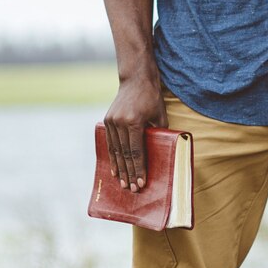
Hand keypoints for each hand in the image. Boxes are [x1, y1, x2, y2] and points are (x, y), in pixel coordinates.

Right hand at [103, 75, 167, 191]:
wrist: (135, 78)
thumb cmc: (152, 97)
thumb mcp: (160, 115)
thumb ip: (159, 134)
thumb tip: (160, 154)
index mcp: (134, 122)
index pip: (136, 152)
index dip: (138, 169)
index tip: (141, 183)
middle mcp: (120, 122)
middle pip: (124, 154)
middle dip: (128, 173)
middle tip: (131, 189)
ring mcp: (111, 121)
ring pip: (115, 151)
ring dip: (119, 168)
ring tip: (122, 183)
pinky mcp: (107, 120)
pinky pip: (110, 143)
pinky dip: (112, 157)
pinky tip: (114, 169)